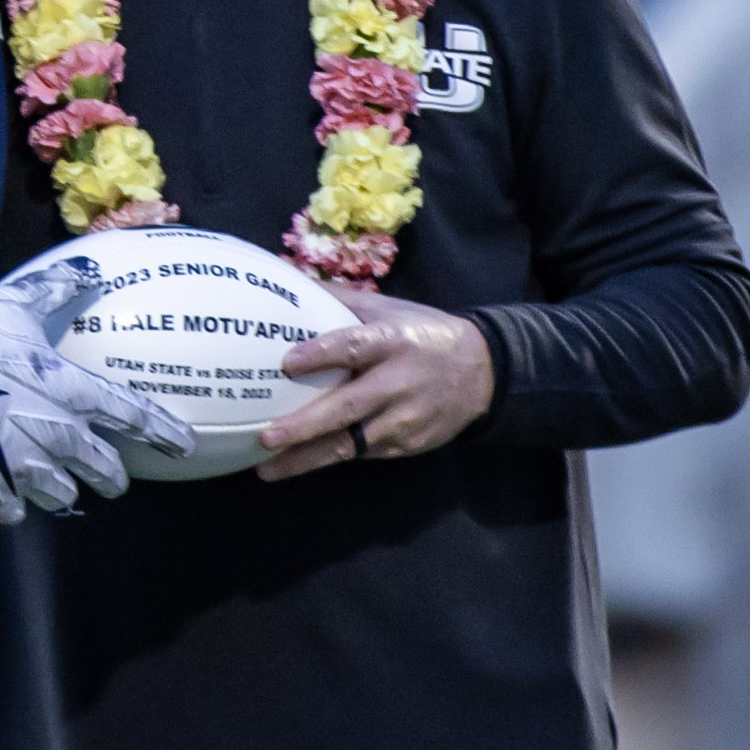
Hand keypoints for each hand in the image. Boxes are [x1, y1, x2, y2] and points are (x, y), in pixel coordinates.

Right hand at [0, 262, 188, 523]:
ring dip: (60, 491)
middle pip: (102, 469)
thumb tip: (90, 267)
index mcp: (71, 394)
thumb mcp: (15, 305)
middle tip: (112, 480)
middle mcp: (58, 437)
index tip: (183, 444)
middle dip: (111, 478)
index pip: (132, 415)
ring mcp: (25, 468)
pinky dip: (9, 504)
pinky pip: (10, 509)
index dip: (162, 430)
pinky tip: (4, 498)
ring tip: (54, 486)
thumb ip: (55, 289)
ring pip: (60, 496)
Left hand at [256, 295, 498, 479]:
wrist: (483, 374)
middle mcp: (398, 383)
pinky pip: (360, 454)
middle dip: (305, 425)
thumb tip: (293, 281)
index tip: (288, 362)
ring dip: (306, 458)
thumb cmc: (423, 336)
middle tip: (266, 435)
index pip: (354, 347)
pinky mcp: (405, 446)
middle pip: (348, 407)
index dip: (321, 354)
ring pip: (350, 444)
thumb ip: (344, 301)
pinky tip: (293, 465)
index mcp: (393, 342)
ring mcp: (402, 420)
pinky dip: (326, 461)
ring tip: (267, 468)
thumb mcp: (391, 310)